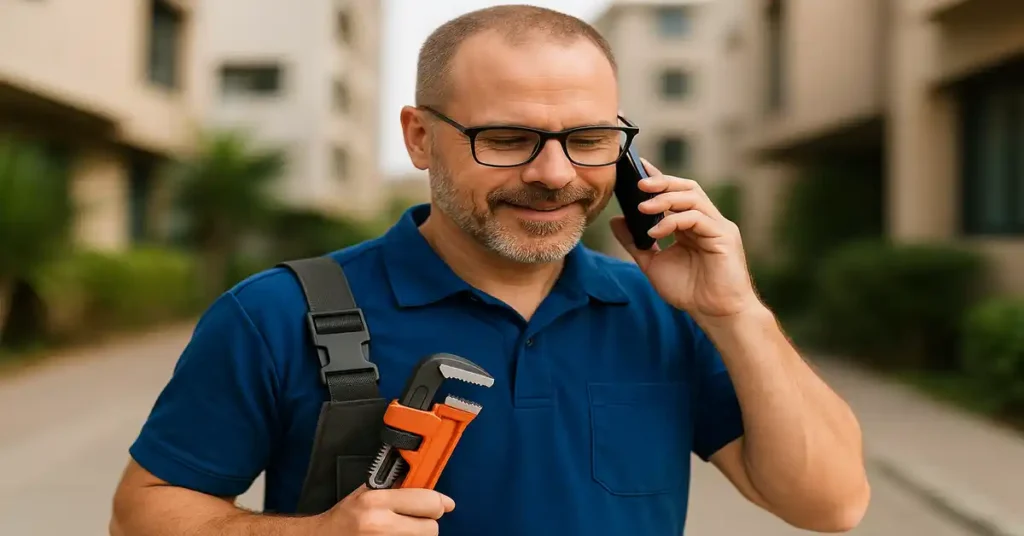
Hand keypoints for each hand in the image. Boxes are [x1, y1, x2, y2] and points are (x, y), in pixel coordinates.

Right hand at [317, 484, 454, 534]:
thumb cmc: (344, 516)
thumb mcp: (367, 492)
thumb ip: (396, 487)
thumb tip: (428, 483)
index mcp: (377, 501)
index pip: (428, 502)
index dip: (438, 503)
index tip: (445, 504)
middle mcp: (381, 526)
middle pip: (431, 527)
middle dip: (427, 522)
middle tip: (416, 519)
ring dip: (418, 534)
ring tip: (401, 529)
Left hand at [610, 159, 759, 320]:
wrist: (714, 314)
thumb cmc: (689, 291)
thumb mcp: (652, 263)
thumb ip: (635, 242)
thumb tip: (616, 220)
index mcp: (692, 224)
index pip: (676, 192)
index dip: (658, 178)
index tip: (637, 168)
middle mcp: (707, 220)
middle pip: (686, 187)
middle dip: (662, 182)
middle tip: (639, 184)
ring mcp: (718, 226)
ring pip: (693, 197)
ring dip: (665, 199)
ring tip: (643, 208)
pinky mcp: (725, 236)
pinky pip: (697, 217)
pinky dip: (673, 221)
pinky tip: (656, 232)